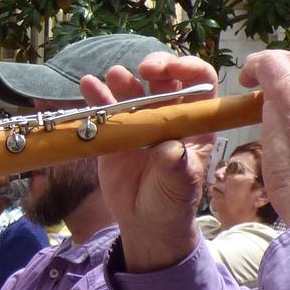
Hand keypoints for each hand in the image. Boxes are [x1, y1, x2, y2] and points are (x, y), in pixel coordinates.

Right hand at [85, 52, 217, 272]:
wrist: (144, 222)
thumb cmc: (172, 203)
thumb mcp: (179, 187)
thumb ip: (176, 167)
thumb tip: (170, 149)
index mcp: (194, 123)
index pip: (201, 83)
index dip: (190, 69)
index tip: (174, 70)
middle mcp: (168, 115)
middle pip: (165, 78)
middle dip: (156, 66)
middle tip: (144, 70)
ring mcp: (140, 122)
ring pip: (133, 89)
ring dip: (123, 79)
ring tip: (114, 76)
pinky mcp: (115, 132)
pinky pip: (105, 108)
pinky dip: (97, 95)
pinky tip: (89, 85)